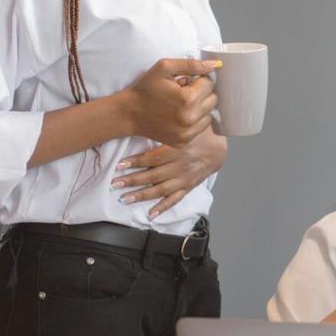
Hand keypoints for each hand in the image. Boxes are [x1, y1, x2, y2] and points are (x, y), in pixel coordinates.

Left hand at [111, 130, 227, 218]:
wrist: (219, 149)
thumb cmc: (200, 134)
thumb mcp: (186, 126)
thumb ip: (169, 127)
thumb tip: (146, 122)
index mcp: (178, 150)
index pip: (153, 158)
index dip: (135, 162)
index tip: (120, 165)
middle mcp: (180, 167)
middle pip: (153, 176)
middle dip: (132, 180)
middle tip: (115, 184)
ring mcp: (184, 179)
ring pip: (161, 189)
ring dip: (142, 195)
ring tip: (125, 198)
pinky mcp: (188, 187)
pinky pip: (175, 199)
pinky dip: (163, 207)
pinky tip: (151, 214)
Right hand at [122, 58, 219, 146]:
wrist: (129, 113)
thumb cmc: (146, 89)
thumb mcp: (164, 67)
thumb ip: (191, 64)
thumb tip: (214, 65)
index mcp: (188, 99)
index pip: (210, 84)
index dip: (199, 80)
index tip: (186, 81)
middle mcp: (191, 118)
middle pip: (213, 100)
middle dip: (202, 93)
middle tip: (185, 92)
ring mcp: (188, 133)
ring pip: (209, 115)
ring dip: (200, 108)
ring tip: (183, 104)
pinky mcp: (184, 141)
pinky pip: (200, 128)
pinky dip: (194, 121)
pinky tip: (180, 116)